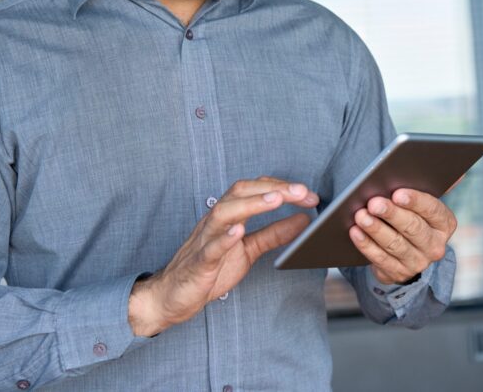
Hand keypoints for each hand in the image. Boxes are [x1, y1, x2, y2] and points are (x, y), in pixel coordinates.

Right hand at [128, 176, 318, 336]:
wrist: (173, 296)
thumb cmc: (210, 269)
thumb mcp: (249, 249)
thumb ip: (274, 234)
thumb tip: (303, 219)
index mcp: (229, 216)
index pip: (255, 189)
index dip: (282, 187)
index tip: (308, 194)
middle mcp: (216, 222)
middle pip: (240, 192)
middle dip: (272, 188)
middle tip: (302, 192)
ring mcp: (205, 240)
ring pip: (224, 213)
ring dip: (251, 204)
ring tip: (275, 199)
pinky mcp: (198, 263)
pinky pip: (209, 248)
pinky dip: (224, 238)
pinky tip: (239, 231)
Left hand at [348, 188, 456, 284]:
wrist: (406, 253)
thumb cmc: (412, 216)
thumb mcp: (423, 204)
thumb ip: (433, 187)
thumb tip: (458, 174)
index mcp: (445, 223)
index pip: (433, 210)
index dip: (415, 201)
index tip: (397, 193)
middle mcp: (435, 245)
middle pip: (413, 228)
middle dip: (392, 214)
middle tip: (374, 202)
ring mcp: (418, 262)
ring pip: (395, 244)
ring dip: (376, 228)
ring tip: (361, 215)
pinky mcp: (398, 273)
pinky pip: (380, 259)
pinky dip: (366, 244)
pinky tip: (355, 232)